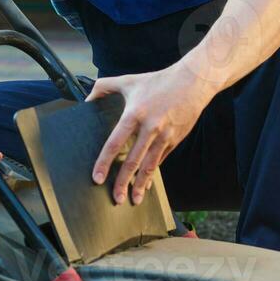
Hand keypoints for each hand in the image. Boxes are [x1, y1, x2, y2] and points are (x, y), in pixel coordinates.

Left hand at [88, 65, 212, 205]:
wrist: (193, 82)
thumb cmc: (158, 81)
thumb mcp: (128, 80)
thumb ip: (104, 87)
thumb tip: (86, 99)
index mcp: (135, 114)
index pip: (115, 143)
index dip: (105, 162)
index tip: (97, 178)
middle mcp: (150, 127)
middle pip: (133, 161)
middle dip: (123, 182)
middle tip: (115, 199)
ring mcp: (165, 136)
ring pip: (150, 166)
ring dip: (141, 185)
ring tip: (133, 200)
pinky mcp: (175, 140)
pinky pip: (160, 160)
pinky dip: (152, 174)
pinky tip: (146, 184)